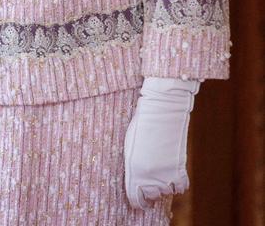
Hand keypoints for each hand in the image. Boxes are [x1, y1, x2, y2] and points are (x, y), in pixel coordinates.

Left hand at [124, 76, 199, 208]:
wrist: (162, 111)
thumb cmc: (142, 124)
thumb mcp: (131, 146)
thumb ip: (134, 166)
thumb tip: (138, 179)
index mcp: (133, 171)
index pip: (136, 199)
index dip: (139, 202)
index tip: (141, 201)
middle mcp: (150, 177)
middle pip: (153, 196)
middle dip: (152, 192)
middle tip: (152, 182)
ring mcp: (166, 174)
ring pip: (167, 192)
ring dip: (165, 186)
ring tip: (162, 173)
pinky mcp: (180, 169)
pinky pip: (181, 187)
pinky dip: (178, 184)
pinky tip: (173, 174)